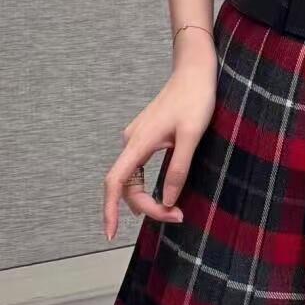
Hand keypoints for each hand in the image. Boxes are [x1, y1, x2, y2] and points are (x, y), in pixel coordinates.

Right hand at [102, 57, 217, 240]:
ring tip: (173, 211)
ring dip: (148, 198)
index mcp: (139, 141)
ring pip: (132, 178)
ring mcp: (137, 138)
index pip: (115, 182)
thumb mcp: (192, 135)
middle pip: (126, 185)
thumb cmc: (195, 98)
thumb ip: (178, 169)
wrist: (195, 70)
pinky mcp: (145, 136)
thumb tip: (168, 200)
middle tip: (177, 217)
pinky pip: (139, 169)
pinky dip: (147, 186)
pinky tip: (161, 195)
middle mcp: (132, 141)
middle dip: (147, 207)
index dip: (108, 210)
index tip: (111, 234)